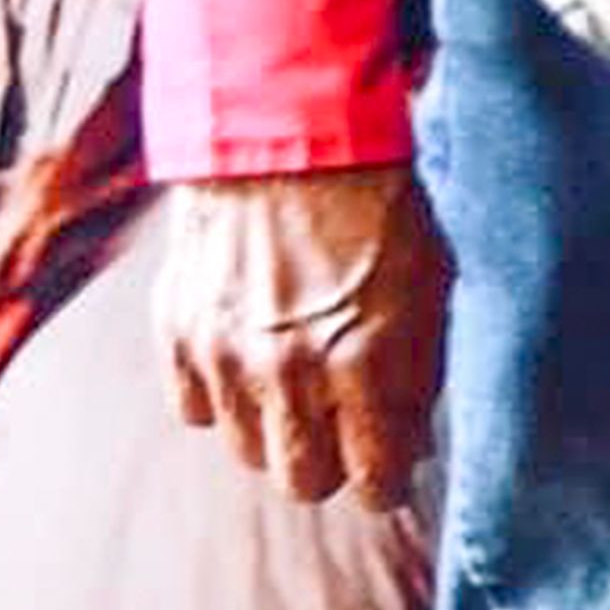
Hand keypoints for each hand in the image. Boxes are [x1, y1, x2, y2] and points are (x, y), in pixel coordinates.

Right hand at [151, 166, 446, 507]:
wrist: (288, 127)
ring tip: (295, 374)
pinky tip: (247, 352)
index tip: (388, 464)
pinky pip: (196, 411)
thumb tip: (409, 437)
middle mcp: (290, 371)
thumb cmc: (376, 195)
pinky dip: (221, 394)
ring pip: (248, 452)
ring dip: (274, 427)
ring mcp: (227, 358)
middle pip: (303, 482)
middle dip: (329, 459)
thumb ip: (418, 367)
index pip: (375, 478)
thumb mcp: (431, 277)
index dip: (386, 477)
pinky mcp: (179, 336)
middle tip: (340, 419)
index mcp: (365, 357)